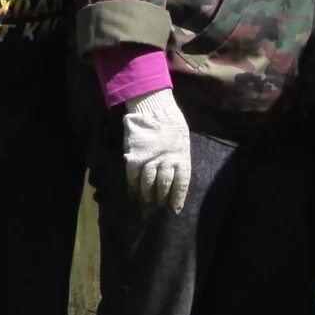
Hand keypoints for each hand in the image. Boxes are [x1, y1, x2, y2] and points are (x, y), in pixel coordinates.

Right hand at [118, 88, 192, 212]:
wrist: (153, 106)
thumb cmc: (170, 121)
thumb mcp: (182, 139)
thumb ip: (178, 156)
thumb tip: (175, 172)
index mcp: (182, 157)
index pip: (181, 183)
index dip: (177, 198)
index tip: (175, 208)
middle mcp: (167, 161)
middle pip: (164, 186)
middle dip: (160, 198)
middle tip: (157, 206)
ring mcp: (150, 159)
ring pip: (148, 183)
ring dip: (146, 195)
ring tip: (145, 202)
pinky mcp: (134, 157)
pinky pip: (132, 176)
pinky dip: (132, 186)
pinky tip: (132, 193)